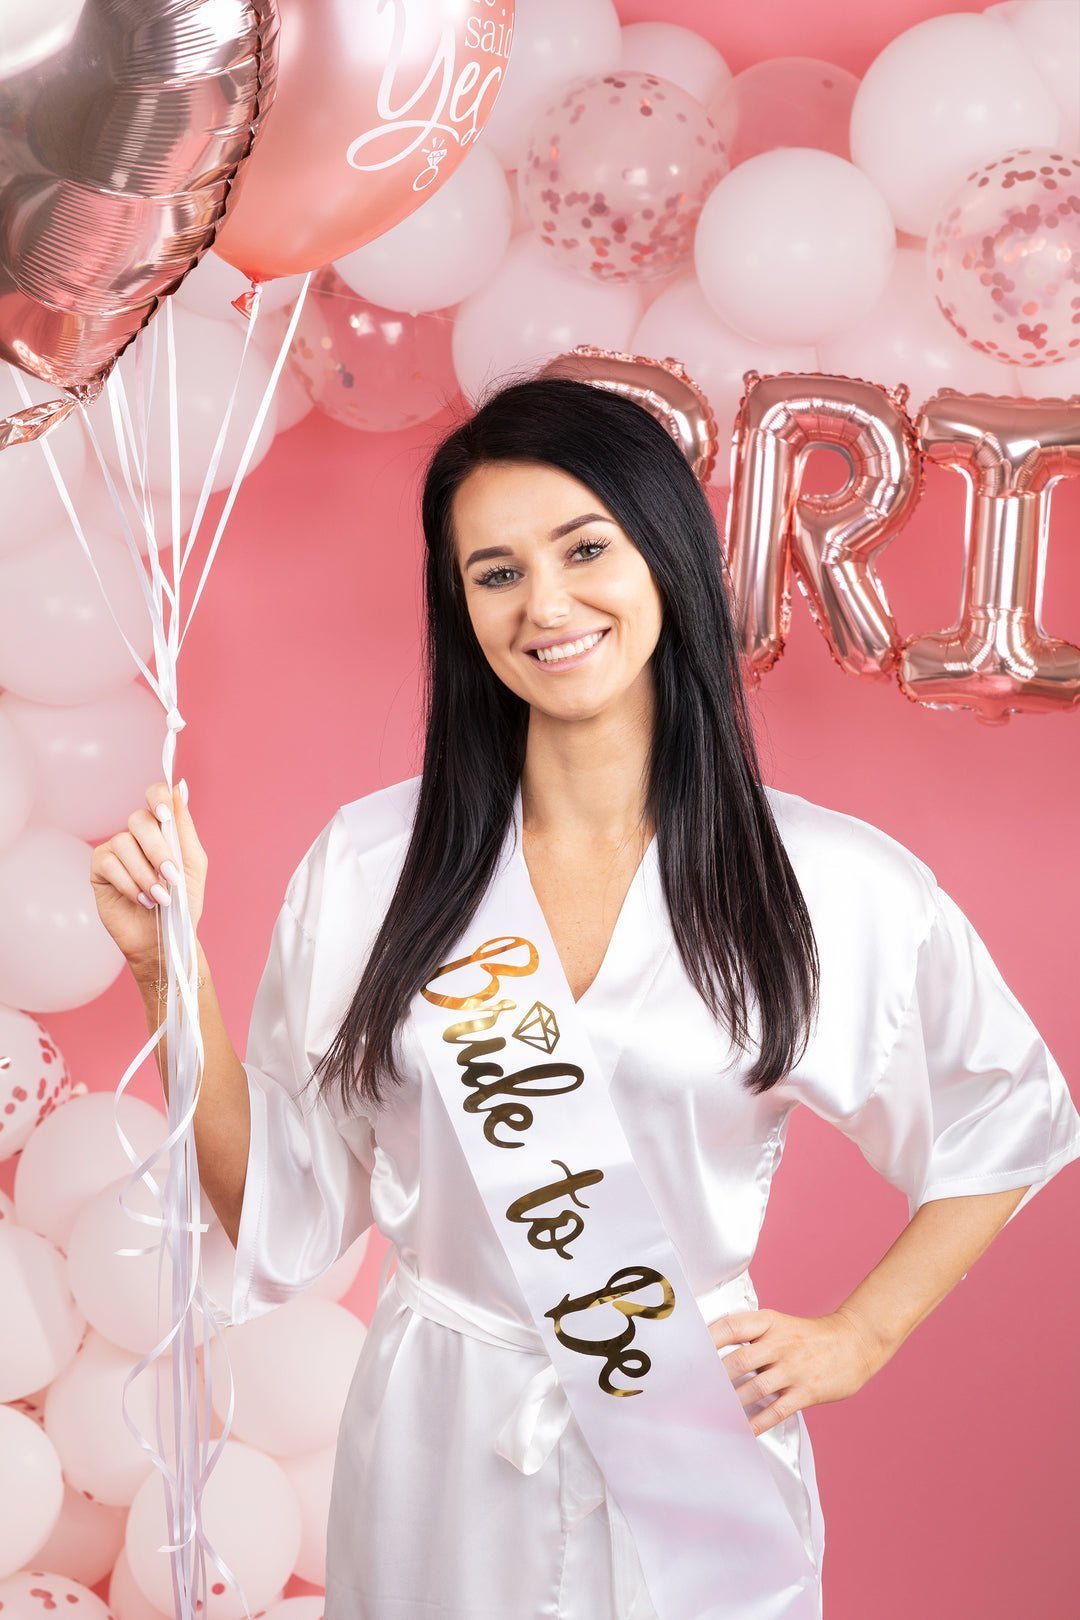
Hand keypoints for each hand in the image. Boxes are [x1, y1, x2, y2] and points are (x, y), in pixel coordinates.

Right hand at [90, 779, 207, 980]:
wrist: (166, 938)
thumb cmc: (183, 902)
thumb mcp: (192, 864)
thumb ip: (184, 827)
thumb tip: (181, 786)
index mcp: (163, 829)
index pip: (155, 795)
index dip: (158, 797)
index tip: (165, 814)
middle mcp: (137, 835)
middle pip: (139, 820)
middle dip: (158, 850)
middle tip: (171, 877)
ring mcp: (116, 850)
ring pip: (124, 843)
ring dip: (145, 874)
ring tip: (159, 898)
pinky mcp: (99, 869)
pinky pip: (110, 864)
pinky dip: (130, 884)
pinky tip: (141, 900)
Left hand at [709, 1304, 885, 1436]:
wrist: (854, 1343)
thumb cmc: (808, 1336)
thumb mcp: (779, 1324)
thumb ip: (751, 1336)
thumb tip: (712, 1351)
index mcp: (769, 1322)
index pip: (731, 1327)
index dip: (707, 1340)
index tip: (688, 1353)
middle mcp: (780, 1344)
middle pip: (738, 1361)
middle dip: (713, 1379)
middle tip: (693, 1391)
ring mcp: (794, 1369)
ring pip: (754, 1389)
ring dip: (730, 1403)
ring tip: (711, 1412)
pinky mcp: (806, 1392)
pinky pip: (776, 1410)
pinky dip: (757, 1422)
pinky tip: (743, 1430)